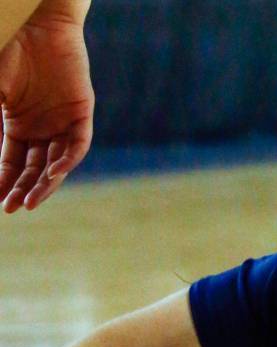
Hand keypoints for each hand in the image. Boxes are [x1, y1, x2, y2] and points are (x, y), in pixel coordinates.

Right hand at [0, 0, 93, 212]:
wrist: (33, 20)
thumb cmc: (6, 49)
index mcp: (17, 123)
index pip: (11, 162)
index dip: (4, 181)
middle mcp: (41, 127)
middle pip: (32, 168)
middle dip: (22, 189)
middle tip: (13, 209)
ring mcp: (61, 121)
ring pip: (55, 162)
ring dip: (44, 182)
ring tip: (30, 202)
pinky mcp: (81, 112)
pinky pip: (77, 144)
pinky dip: (66, 160)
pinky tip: (53, 173)